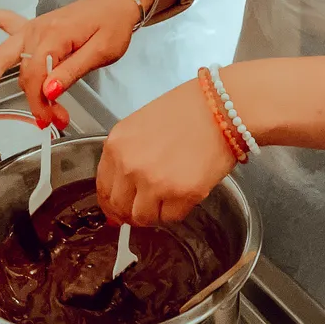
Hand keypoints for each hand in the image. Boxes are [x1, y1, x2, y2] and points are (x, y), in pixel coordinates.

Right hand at [0, 0, 139, 127]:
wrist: (117, 1)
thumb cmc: (113, 24)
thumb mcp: (102, 51)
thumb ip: (72, 70)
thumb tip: (48, 90)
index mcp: (56, 37)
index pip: (37, 77)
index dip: (42, 103)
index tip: (53, 119)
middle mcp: (38, 31)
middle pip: (20, 71)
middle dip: (27, 99)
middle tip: (38, 122)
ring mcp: (33, 28)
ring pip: (5, 56)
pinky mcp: (33, 27)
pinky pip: (4, 20)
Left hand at [96, 79, 236, 225]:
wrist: (222, 106)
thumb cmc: (188, 109)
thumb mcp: (142, 125)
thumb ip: (127, 155)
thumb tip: (122, 190)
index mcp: (116, 145)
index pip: (103, 187)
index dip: (112, 202)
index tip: (119, 207)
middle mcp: (130, 165)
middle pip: (119, 207)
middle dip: (131, 211)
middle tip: (146, 207)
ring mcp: (154, 182)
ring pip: (142, 218)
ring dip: (154, 213)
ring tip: (169, 196)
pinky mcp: (181, 194)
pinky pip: (171, 217)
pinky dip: (177, 210)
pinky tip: (186, 190)